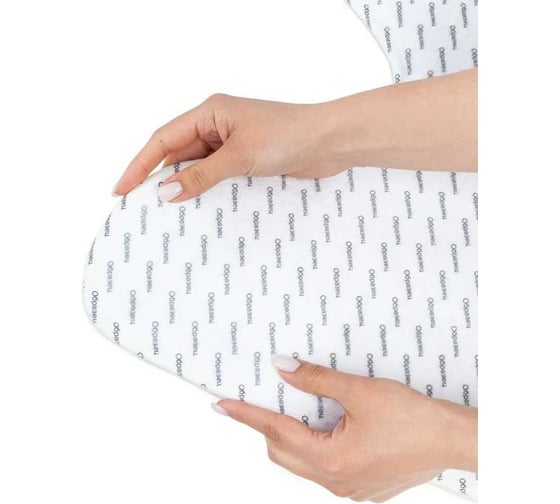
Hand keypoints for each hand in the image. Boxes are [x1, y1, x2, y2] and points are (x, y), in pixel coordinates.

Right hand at [113, 94, 343, 201]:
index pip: (164, 139)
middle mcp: (218, 125)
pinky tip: (200, 209)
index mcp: (210, 112)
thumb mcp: (239, 156)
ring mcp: (233, 144)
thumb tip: (167, 192)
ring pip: (198, 167)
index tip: (122, 189)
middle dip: (161, 179)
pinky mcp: (247, 160)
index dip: (140, 165)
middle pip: (178, 154)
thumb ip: (202, 175)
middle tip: (142, 208)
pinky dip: (208, 191)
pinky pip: (218, 176)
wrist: (330, 142)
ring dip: (186, 188)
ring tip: (169, 215)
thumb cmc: (289, 135)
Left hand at [213, 356, 476, 501]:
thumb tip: (282, 367)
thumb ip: (316, 379)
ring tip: (293, 410)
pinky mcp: (363, 486)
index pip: (275, 432)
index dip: (246, 415)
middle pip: (283, 452)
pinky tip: (325, 427)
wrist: (452, 439)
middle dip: (266, 427)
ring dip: (292, 437)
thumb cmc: (412, 417)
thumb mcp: (359, 390)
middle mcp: (336, 481)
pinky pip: (325, 468)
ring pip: (303, 462)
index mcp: (331, 459)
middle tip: (257, 403)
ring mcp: (350, 488)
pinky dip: (315, 446)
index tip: (222, 405)